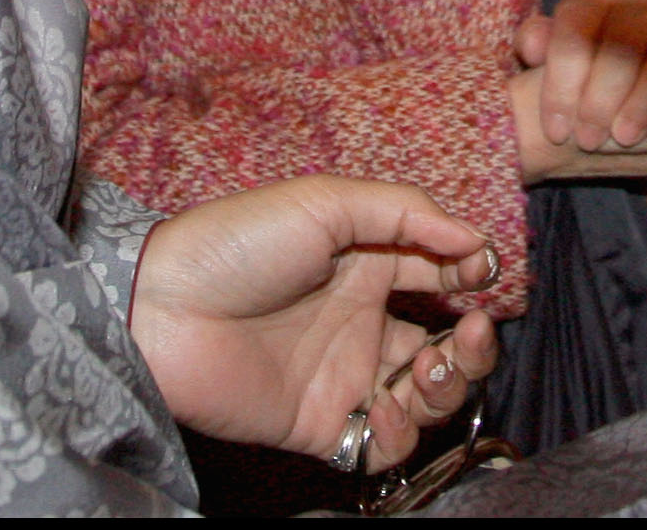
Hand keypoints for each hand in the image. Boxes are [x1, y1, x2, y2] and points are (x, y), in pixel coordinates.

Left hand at [130, 178, 503, 469]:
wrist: (165, 308)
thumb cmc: (238, 241)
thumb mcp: (325, 201)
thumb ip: (406, 213)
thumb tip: (476, 240)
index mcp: (365, 262)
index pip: (441, 272)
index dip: (471, 274)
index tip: (481, 272)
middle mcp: (361, 320)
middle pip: (444, 343)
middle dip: (472, 342)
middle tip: (468, 331)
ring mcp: (343, 375)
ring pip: (424, 398)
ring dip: (445, 387)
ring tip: (424, 367)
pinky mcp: (319, 424)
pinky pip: (381, 445)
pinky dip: (398, 434)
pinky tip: (383, 407)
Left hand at [510, 0, 646, 184]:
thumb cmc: (606, 95)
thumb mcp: (569, 82)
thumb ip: (545, 54)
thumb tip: (531, 41)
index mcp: (602, 1)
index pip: (578, 22)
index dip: (563, 78)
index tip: (557, 131)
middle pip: (625, 33)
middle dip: (602, 92)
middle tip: (590, 138)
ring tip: (627, 133)